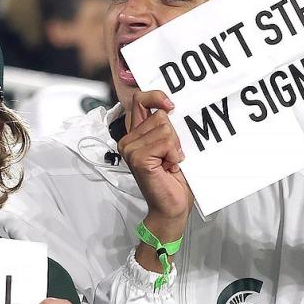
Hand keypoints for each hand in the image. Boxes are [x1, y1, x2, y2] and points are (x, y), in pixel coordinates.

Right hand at [120, 89, 192, 256]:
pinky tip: (169, 167)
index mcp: (136, 134)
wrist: (172, 207)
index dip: (156, 97)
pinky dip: (173, 154)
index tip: (172, 105)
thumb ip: (167, 127)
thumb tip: (173, 107)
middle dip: (174, 135)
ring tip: (170, 163)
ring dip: (175, 146)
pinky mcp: (138, 157)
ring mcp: (130, 148)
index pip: (139, 100)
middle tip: (173, 156)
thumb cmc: (174, 180)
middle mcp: (129, 139)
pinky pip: (165, 141)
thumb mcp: (172, 147)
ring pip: (164, 127)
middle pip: (160, 115)